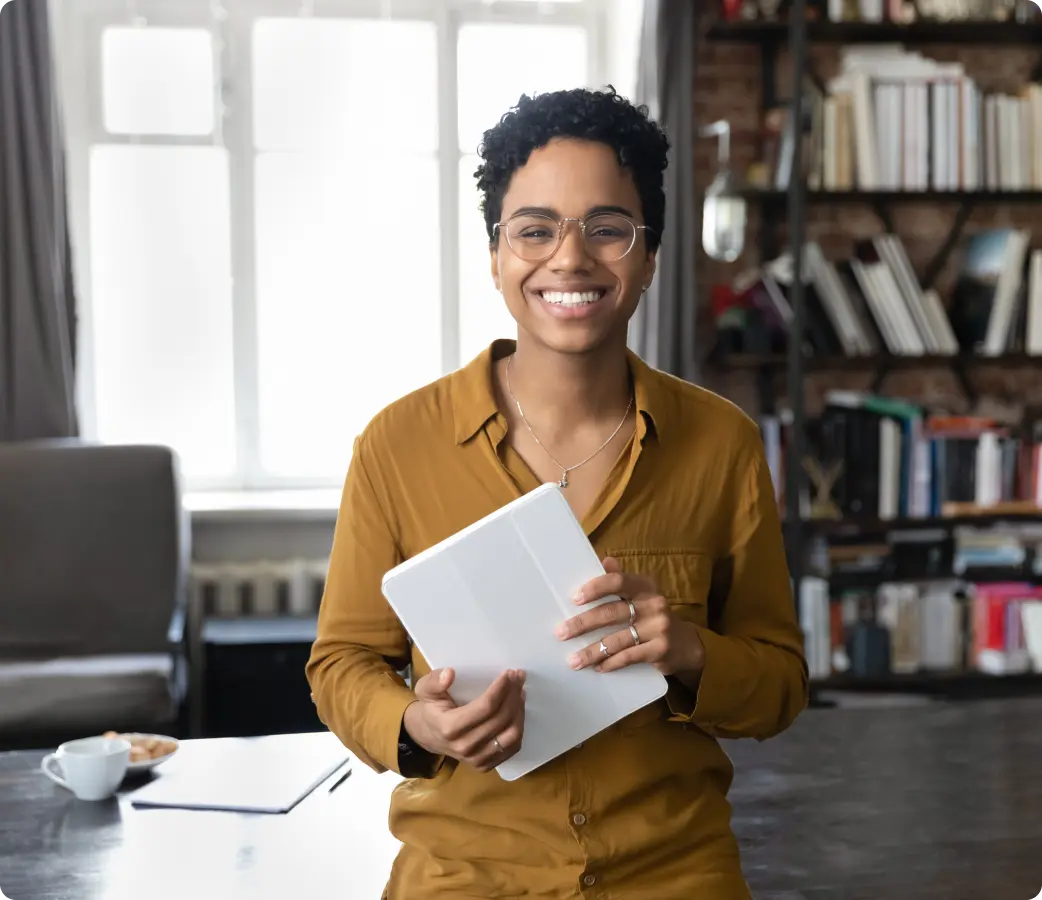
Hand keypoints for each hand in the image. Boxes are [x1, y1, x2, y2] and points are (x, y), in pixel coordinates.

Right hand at [403, 667, 525, 771]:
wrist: (428, 736)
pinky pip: (512, 747)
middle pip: (501, 718)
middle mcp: (465, 747)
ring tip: (519, 691)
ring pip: (511, 734)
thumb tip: (450, 674)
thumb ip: (435, 681)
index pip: (485, 707)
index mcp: (450, 727)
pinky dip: (519, 726)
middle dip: (513, 694)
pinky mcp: (486, 765)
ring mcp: (476, 759)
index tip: (509, 672)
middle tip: (518, 676)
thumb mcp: (425, 690)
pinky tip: (517, 709)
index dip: (501, 688)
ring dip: (519, 710)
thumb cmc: (430, 709)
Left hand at [555, 557, 704, 675]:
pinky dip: (610, 663)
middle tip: (561, 632)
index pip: (618, 581)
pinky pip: (629, 657)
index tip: (574, 599)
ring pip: (617, 640)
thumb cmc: (653, 616)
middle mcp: (654, 603)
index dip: (595, 588)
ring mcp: (658, 627)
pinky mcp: (661, 650)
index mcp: (645, 586)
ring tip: (573, 660)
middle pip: (611, 612)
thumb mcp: (642, 595)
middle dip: (583, 624)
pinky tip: (597, 668)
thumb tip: (605, 560)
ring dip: (592, 651)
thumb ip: (622, 580)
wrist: (686, 644)